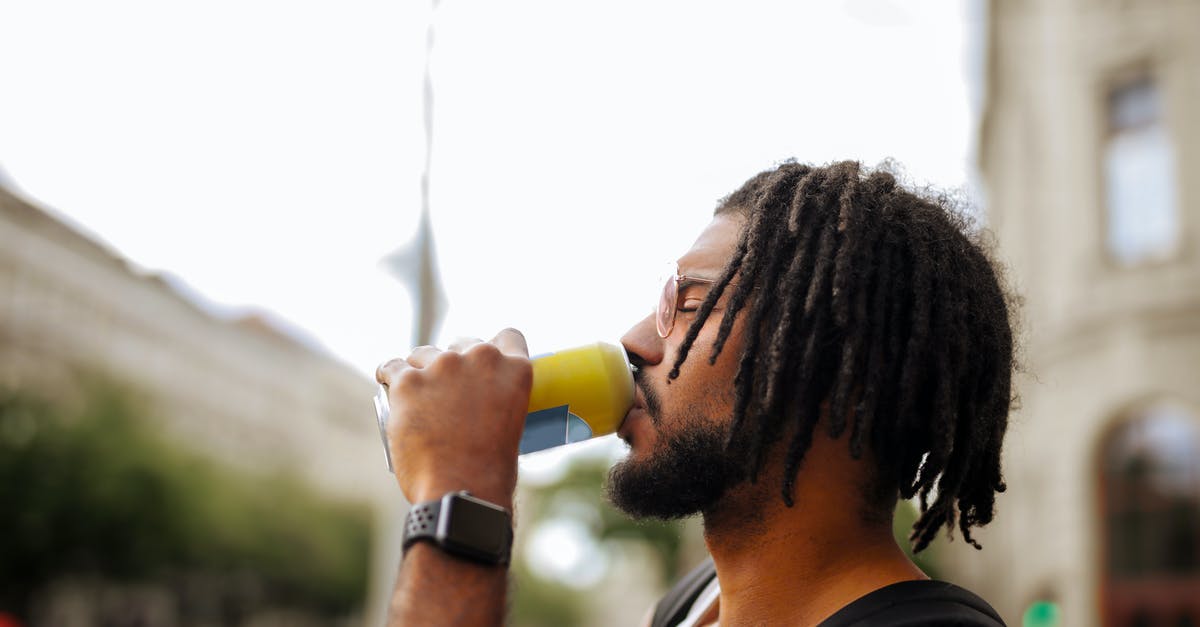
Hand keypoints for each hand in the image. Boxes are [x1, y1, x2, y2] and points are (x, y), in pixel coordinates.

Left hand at [375, 328, 531, 507]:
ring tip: (416, 396)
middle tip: (446, 388)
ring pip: (424, 353)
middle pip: (463, 342)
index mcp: (515, 370)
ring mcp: (443, 367)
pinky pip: (391, 367)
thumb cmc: (488, 472)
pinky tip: (386, 381)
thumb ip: (498, 401)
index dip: (494, 347)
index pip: (508, 337)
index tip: (481, 362)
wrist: (460, 490)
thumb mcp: (511, 425)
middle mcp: (481, 358)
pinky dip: (388, 375)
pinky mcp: (408, 381)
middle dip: (454, 360)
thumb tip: (477, 404)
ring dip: (420, 369)